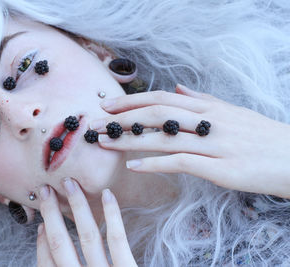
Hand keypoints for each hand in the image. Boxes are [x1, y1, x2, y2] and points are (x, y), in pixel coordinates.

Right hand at [36, 178, 136, 266]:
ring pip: (88, 235)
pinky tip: (107, 194)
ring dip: (77, 206)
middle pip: (61, 244)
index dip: (41, 244)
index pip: (47, 265)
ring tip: (70, 183)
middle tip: (46, 189)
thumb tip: (54, 246)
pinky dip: (111, 214)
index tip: (42, 225)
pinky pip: (117, 239)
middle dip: (51, 213)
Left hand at [91, 84, 289, 198]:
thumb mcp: (232, 111)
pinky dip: (154, 164)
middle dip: (122, 117)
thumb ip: (202, 99)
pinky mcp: (219, 167)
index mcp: (207, 107)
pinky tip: (133, 166)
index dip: (132, 101)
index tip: (107, 105)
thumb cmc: (260, 136)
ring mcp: (213, 144)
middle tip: (94, 122)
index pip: (161, 99)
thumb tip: (178, 87)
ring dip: (129, 139)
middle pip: (156, 114)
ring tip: (103, 142)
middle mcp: (207, 121)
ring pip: (163, 136)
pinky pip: (180, 162)